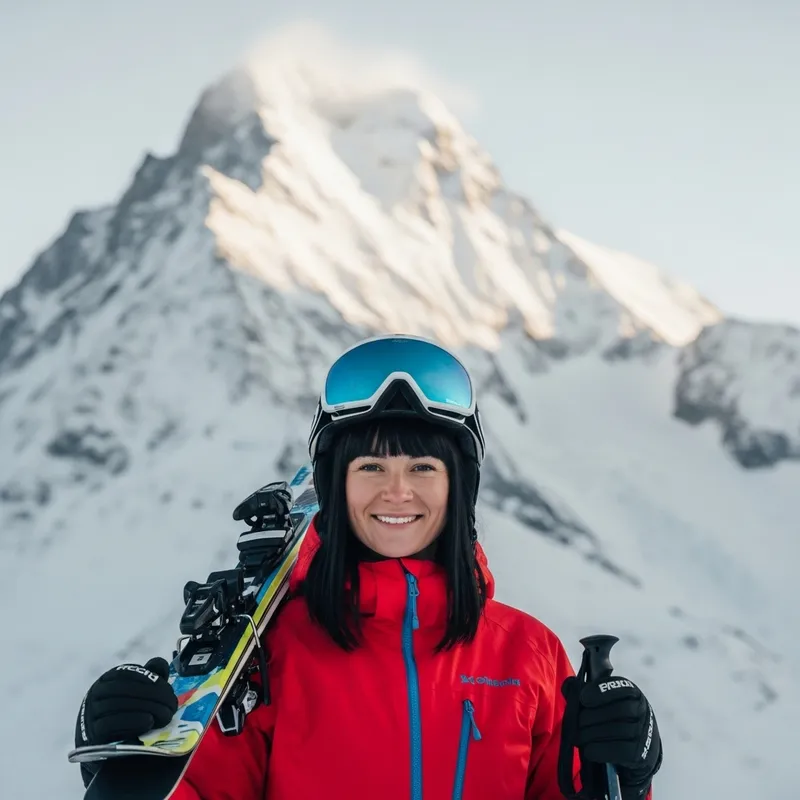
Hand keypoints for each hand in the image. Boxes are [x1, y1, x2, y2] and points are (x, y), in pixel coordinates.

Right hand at [75, 656, 177, 746]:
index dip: (149, 678)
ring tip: (165, 715)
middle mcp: (96, 693)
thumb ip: (149, 676)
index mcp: (108, 679)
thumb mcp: (138, 692)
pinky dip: (132, 721)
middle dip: (153, 695)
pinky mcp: (91, 733)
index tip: (167, 688)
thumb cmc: (126, 713)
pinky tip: (149, 722)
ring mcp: (91, 712)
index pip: (127, 673)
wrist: (107, 747)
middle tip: (171, 705)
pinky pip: (110, 724)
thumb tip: (160, 664)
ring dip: (146, 708)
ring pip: (117, 705)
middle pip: (124, 688)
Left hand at [564, 675, 661, 795]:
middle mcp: (642, 710)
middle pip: (617, 710)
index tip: (582, 698)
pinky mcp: (642, 753)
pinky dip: (600, 750)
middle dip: (591, 717)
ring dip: (592, 735)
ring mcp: (645, 732)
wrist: (637, 752)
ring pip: (618, 730)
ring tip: (578, 738)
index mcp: (632, 693)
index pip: (619, 686)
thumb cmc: (615, 722)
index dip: (600, 691)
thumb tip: (568, 685)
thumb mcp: (604, 703)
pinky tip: (588, 750)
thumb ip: (585, 692)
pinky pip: (621, 751)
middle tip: (576, 724)